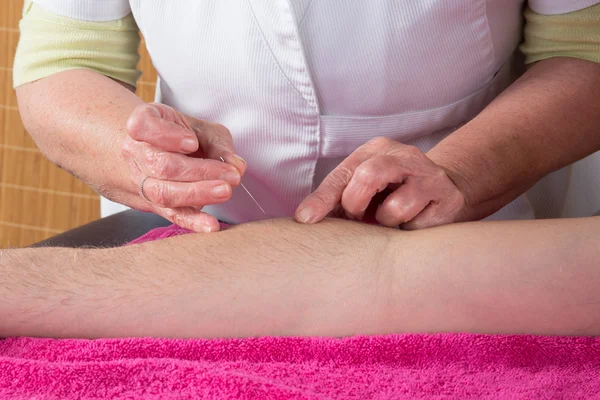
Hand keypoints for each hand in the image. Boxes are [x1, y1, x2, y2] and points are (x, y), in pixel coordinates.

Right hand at [121, 102, 245, 231]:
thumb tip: (236, 165)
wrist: (156, 153)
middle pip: (161, 164)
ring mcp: (141, 180)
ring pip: (163, 192)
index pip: (143, 126)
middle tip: (231, 175)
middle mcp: (136, 152)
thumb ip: (218, 144)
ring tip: (225, 192)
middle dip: (199, 171)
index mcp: (144, 123)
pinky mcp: (154, 204)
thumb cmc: (182, 135)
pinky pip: (171, 214)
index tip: (192, 142)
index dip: (167, 136)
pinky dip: (192, 221)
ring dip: (197, 194)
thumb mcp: (202, 129)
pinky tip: (210, 225)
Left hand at [295, 137, 465, 229]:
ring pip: (395, 209)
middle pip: (368, 175)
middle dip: (355, 205)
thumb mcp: (363, 189)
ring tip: (391, 220)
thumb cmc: (392, 193)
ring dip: (386, 223)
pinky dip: (409, 232)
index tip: (305, 219)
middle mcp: (404, 156)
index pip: (344, 172)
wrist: (445, 192)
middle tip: (358, 218)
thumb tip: (305, 219)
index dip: (323, 197)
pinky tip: (413, 224)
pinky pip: (417, 227)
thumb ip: (337, 199)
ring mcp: (429, 176)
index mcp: (377, 150)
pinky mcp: (448, 199)